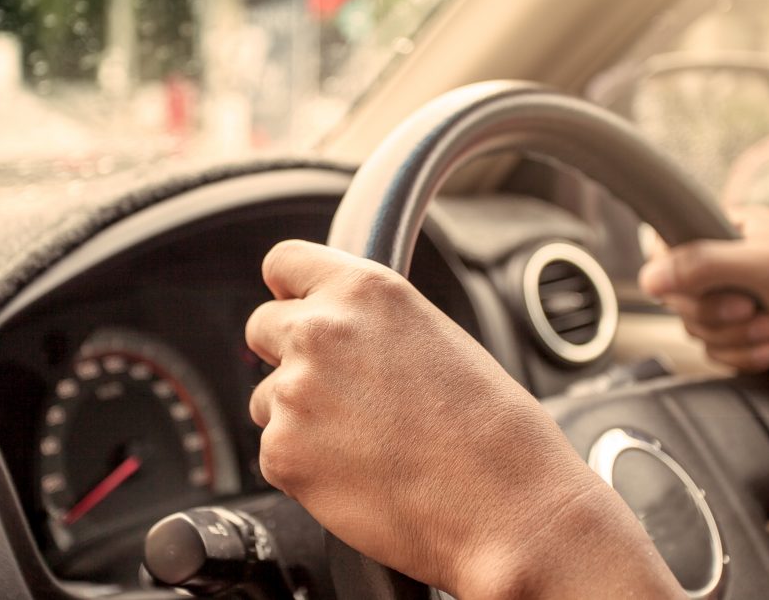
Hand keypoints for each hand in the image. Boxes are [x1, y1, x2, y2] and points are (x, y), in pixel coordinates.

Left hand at [246, 240, 678, 597]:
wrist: (505, 505)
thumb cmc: (492, 431)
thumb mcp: (437, 338)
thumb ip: (374, 325)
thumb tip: (341, 334)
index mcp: (366, 291)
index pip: (284, 263)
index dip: (293, 292)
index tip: (296, 307)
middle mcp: (321, 330)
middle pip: (262, 328)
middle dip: (289, 356)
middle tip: (338, 392)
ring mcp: (295, 391)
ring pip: (267, 397)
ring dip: (299, 417)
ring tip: (364, 443)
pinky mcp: (282, 453)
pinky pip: (275, 453)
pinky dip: (305, 468)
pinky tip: (359, 474)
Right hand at [638, 207, 768, 396]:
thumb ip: (707, 265)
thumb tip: (649, 275)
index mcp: (737, 227)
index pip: (671, 245)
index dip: (679, 275)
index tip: (707, 290)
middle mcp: (734, 261)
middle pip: (679, 294)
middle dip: (718, 314)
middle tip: (754, 309)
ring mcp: (739, 300)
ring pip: (695, 327)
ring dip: (735, 338)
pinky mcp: (745, 335)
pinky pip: (714, 352)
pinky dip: (742, 356)